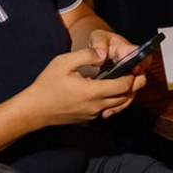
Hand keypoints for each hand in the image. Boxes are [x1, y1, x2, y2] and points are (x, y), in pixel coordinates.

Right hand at [22, 46, 143, 127]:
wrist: (34, 110)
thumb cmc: (47, 85)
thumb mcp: (63, 62)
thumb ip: (85, 55)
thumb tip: (103, 53)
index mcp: (93, 91)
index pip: (123, 86)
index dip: (132, 76)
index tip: (135, 67)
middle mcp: (97, 105)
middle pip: (125, 97)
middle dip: (134, 86)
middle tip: (137, 74)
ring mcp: (93, 114)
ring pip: (118, 106)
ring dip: (125, 95)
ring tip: (126, 82)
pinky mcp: (88, 118)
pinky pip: (107, 110)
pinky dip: (113, 101)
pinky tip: (108, 91)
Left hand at [89, 29, 147, 116]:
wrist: (95, 52)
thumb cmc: (100, 42)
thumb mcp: (98, 37)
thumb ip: (99, 43)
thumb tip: (101, 55)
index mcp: (131, 52)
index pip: (144, 57)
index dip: (142, 64)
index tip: (133, 69)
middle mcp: (134, 67)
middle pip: (140, 80)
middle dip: (131, 88)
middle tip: (120, 92)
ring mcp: (128, 80)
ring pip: (131, 94)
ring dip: (121, 103)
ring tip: (108, 110)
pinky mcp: (121, 89)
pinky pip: (122, 100)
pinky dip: (115, 107)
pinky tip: (105, 113)